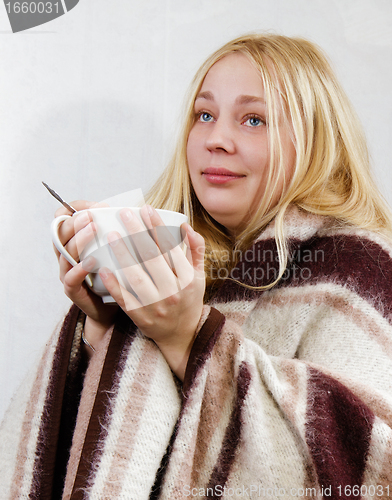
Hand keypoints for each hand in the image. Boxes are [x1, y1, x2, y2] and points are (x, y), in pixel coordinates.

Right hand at [54, 200, 118, 350]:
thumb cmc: (116, 276)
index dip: (74, 208)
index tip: (93, 204)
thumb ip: (121, 232)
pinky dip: (79, 268)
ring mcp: (68, 272)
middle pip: (61, 232)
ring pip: (65, 252)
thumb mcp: (118, 251)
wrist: (110, 309)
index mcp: (77, 242)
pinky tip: (91, 260)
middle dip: (76, 220)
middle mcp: (68, 255)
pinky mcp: (72, 291)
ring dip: (78, 239)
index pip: (65, 218)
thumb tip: (138, 211)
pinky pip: (70, 278)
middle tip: (91, 214)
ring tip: (93, 229)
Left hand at [98, 205, 205, 379]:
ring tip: (112, 235)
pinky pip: (125, 298)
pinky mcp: (139, 316)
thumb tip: (187, 226)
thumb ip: (195, 251)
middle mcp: (172, 292)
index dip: (157, 227)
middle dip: (137, 233)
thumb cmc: (189, 300)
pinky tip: (105, 268)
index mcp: (187, 280)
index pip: (171, 248)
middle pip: (152, 258)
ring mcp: (155, 306)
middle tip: (124, 214)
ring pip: (136, 276)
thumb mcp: (199, 276)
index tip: (146, 209)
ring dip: (123, 254)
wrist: (182, 335)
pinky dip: (114, 284)